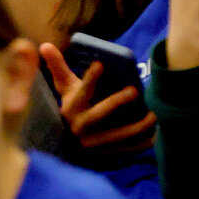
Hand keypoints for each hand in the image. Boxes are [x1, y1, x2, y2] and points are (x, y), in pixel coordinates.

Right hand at [40, 42, 155, 156]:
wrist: (68, 142)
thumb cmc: (72, 106)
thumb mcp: (64, 88)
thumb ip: (58, 67)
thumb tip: (44, 45)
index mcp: (70, 107)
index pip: (81, 91)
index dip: (90, 78)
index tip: (101, 63)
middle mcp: (79, 126)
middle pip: (99, 114)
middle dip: (116, 102)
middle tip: (135, 90)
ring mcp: (93, 143)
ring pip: (116, 135)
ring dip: (136, 126)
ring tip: (152, 114)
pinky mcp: (106, 154)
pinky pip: (126, 149)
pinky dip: (141, 143)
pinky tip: (155, 135)